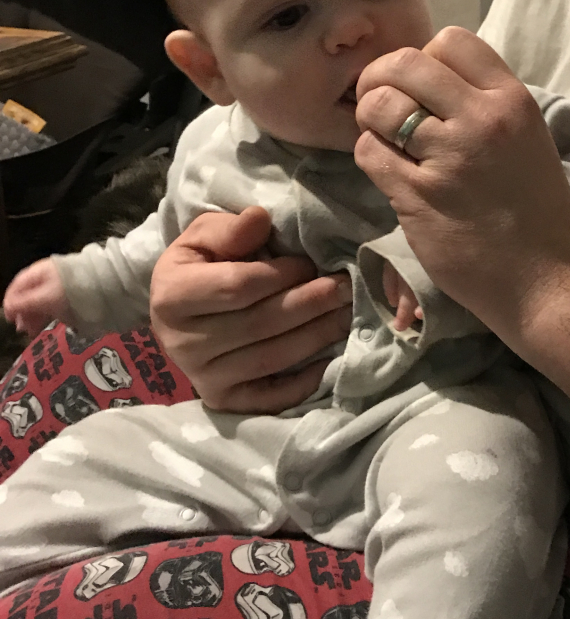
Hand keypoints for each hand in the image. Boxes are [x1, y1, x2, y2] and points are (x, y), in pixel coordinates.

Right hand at [3, 259, 72, 337]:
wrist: (105, 286)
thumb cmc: (71, 290)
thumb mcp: (46, 297)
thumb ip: (25, 303)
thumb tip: (6, 307)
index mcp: (39, 272)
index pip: (18, 285)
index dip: (11, 301)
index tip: (9, 318)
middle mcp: (48, 277)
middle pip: (29, 294)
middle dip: (23, 312)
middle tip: (21, 329)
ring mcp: (60, 286)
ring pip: (41, 301)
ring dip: (34, 316)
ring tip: (31, 332)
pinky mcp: (71, 295)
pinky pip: (53, 305)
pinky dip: (46, 316)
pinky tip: (43, 326)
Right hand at [150, 206, 354, 412]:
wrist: (180, 311)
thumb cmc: (200, 265)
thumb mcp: (204, 237)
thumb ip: (231, 229)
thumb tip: (260, 218)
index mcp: (172, 296)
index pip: (238, 286)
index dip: (281, 274)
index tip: (310, 262)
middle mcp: (182, 342)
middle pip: (259, 324)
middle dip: (310, 303)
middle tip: (346, 287)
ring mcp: (202, 377)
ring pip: (271, 358)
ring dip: (316, 336)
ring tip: (347, 314)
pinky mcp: (223, 400)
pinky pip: (269, 397)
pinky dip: (303, 382)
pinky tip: (331, 359)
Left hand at [354, 28, 569, 338]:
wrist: (549, 281)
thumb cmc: (540, 213)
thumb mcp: (527, 139)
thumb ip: (485, 106)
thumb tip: (431, 83)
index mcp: (512, 100)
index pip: (452, 41)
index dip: (425, 58)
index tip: (422, 86)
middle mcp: (481, 120)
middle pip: (405, 64)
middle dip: (381, 79)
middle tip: (381, 103)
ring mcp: (448, 158)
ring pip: (379, 105)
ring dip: (370, 118)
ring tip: (384, 139)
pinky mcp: (418, 196)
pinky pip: (369, 153)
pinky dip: (370, 156)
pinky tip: (389, 172)